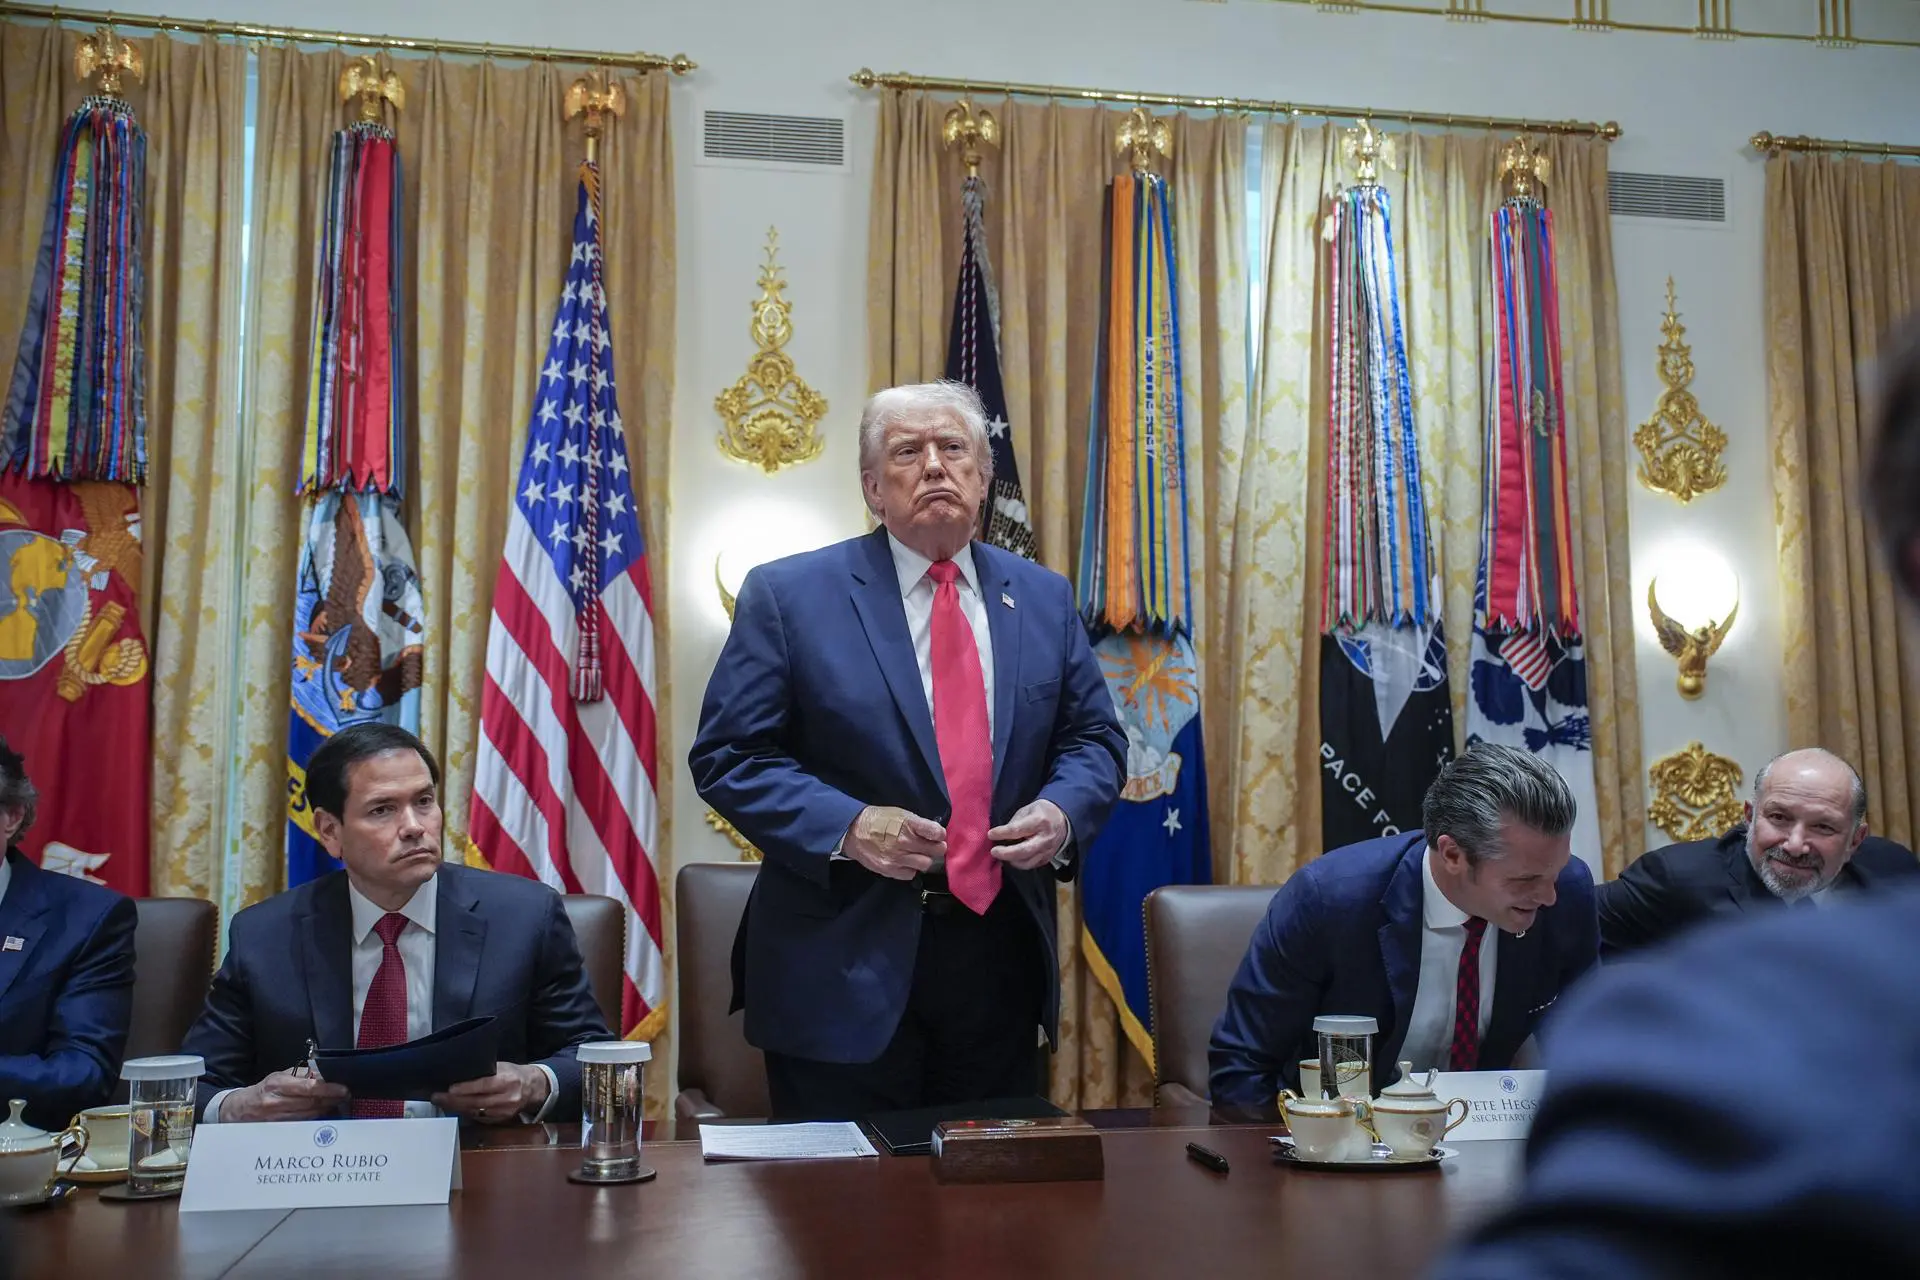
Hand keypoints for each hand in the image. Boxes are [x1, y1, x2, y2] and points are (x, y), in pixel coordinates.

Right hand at [225, 1069, 348, 1122]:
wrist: (239, 1109)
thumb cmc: (263, 1090)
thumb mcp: (279, 1076)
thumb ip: (301, 1075)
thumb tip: (324, 1075)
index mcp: (277, 1084)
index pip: (308, 1088)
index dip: (328, 1089)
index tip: (343, 1089)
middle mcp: (276, 1102)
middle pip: (311, 1103)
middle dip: (332, 1100)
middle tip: (345, 1096)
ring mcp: (276, 1118)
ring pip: (309, 1115)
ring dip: (326, 1110)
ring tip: (338, 1103)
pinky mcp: (277, 1129)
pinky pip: (302, 1124)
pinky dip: (315, 1119)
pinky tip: (324, 1114)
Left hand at [432, 1063, 547, 1123]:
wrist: (532, 1088)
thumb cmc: (513, 1074)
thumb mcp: (502, 1066)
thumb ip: (484, 1072)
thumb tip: (459, 1074)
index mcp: (507, 1081)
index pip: (483, 1086)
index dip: (465, 1088)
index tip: (449, 1089)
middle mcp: (506, 1098)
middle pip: (475, 1102)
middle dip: (453, 1100)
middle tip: (437, 1097)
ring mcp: (504, 1112)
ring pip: (474, 1112)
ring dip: (456, 1107)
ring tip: (442, 1102)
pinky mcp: (501, 1120)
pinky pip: (479, 1118)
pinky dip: (466, 1113)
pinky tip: (456, 1108)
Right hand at [841, 806, 944, 880]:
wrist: (853, 832)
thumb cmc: (879, 820)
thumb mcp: (900, 813)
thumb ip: (918, 823)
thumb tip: (936, 833)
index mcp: (908, 823)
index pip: (936, 832)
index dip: (940, 834)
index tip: (937, 835)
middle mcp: (904, 841)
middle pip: (936, 850)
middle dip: (936, 848)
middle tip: (930, 845)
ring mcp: (897, 857)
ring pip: (926, 864)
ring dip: (923, 859)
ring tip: (916, 854)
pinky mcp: (890, 870)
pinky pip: (911, 874)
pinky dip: (910, 868)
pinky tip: (904, 861)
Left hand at [988, 799, 1068, 869]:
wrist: (1063, 820)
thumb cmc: (1042, 812)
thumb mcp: (1028, 809)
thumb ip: (1015, 822)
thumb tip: (1001, 834)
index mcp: (1040, 821)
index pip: (1018, 830)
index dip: (1002, 833)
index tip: (990, 834)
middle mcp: (1045, 838)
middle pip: (1024, 850)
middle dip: (1006, 853)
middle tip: (994, 851)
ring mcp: (1048, 850)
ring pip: (1027, 862)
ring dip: (1012, 860)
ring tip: (1002, 855)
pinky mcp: (1048, 858)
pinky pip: (1032, 865)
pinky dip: (1020, 864)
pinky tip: (1012, 858)